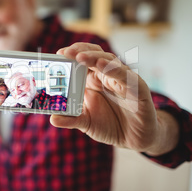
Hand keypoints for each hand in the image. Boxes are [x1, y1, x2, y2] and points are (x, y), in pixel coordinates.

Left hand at [51, 43, 177, 154]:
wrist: (134, 139)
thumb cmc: (110, 125)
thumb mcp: (86, 123)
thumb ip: (71, 119)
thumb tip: (52, 119)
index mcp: (94, 80)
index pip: (83, 60)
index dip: (72, 54)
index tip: (59, 53)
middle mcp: (108, 76)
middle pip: (95, 55)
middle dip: (80, 51)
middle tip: (66, 52)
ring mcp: (123, 81)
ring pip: (110, 61)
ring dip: (94, 57)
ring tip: (80, 57)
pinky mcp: (138, 89)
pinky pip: (127, 76)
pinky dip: (115, 70)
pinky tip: (102, 66)